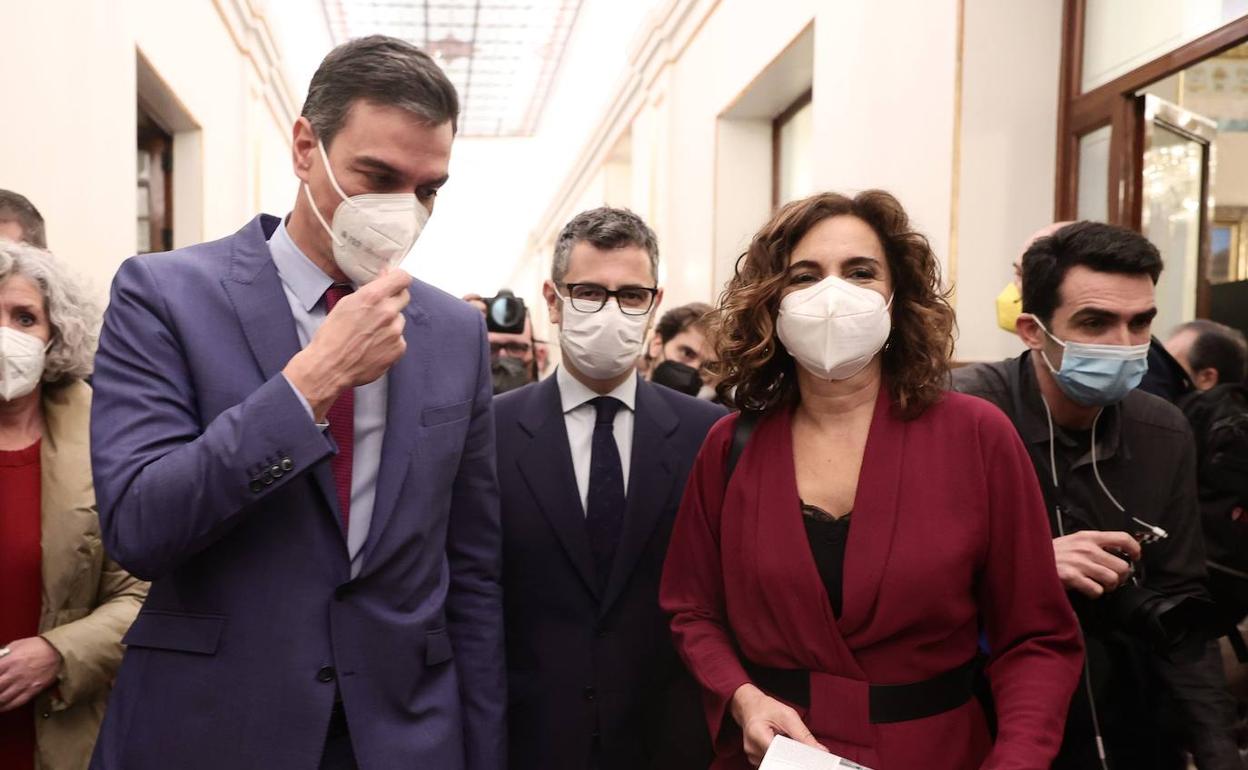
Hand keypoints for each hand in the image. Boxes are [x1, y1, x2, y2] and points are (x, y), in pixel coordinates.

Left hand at [0, 637, 61, 711]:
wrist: (59, 651)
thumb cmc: (38, 646)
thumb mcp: (17, 644)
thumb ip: (3, 654)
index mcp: (10, 660)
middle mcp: (15, 674)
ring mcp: (24, 683)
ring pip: (3, 698)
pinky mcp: (32, 690)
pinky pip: (16, 702)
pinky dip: (6, 707)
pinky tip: (1, 707)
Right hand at [284, 268, 410, 419]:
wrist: (329, 366)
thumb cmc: (332, 335)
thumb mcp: (345, 304)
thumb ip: (368, 290)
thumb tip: (384, 277)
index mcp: (373, 297)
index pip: (402, 278)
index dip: (398, 278)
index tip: (394, 281)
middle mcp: (387, 312)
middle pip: (404, 296)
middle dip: (394, 299)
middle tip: (379, 309)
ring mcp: (395, 332)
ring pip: (399, 320)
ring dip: (389, 323)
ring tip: (369, 334)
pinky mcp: (398, 349)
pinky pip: (399, 339)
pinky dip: (389, 341)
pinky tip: (373, 346)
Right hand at [730, 683, 827, 766]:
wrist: (750, 707)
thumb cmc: (766, 708)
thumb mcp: (788, 715)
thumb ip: (804, 734)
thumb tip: (820, 750)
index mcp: (757, 734)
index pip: (780, 754)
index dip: (797, 756)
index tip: (810, 757)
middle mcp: (752, 749)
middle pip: (778, 761)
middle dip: (794, 758)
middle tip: (804, 751)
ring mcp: (753, 756)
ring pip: (776, 763)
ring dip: (787, 756)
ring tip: (788, 741)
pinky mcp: (756, 759)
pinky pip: (772, 762)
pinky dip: (780, 756)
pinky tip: (782, 746)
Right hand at [1053, 530, 1140, 597]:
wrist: (1028, 560)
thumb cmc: (1052, 553)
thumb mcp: (1073, 541)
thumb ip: (1093, 545)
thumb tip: (1116, 554)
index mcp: (1088, 537)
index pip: (1122, 538)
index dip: (1134, 549)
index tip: (1135, 557)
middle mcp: (1086, 548)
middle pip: (1122, 566)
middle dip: (1119, 577)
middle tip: (1110, 579)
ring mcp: (1079, 562)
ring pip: (1112, 579)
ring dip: (1107, 586)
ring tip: (1097, 585)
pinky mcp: (1071, 577)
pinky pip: (1097, 590)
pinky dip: (1094, 593)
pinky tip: (1085, 589)